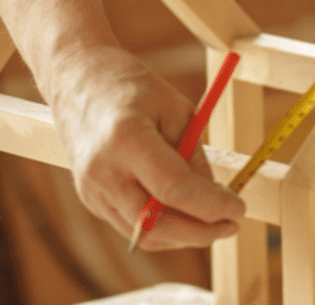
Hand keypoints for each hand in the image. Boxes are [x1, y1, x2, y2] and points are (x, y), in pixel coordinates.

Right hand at [47, 45, 244, 251]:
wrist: (76, 80)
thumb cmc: (131, 87)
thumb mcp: (176, 109)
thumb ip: (194, 156)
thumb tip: (216, 197)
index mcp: (127, 139)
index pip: (174, 190)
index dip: (211, 206)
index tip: (238, 208)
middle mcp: (104, 171)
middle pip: (157, 225)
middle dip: (200, 232)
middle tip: (231, 224)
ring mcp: (92, 189)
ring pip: (144, 235)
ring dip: (183, 235)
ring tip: (212, 219)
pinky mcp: (90, 199)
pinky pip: (132, 226)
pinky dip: (162, 227)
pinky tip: (183, 213)